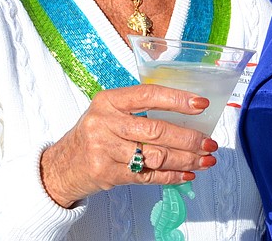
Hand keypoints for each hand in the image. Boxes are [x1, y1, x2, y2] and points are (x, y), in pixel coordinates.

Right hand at [40, 85, 217, 207]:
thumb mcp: (108, 112)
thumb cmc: (94, 134)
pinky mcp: (108, 173)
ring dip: (185, 160)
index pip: (148, 95)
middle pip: (156, 130)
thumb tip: (186, 113)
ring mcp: (105, 149)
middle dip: (188, 138)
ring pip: (155, 156)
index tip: (201, 104)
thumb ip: (140, 110)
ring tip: (205, 160)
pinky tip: (187, 174)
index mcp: (109, 100)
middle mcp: (105, 123)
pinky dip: (171, 176)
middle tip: (209, 142)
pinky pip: (147, 176)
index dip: (177, 100)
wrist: (61, 166)